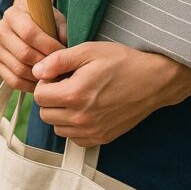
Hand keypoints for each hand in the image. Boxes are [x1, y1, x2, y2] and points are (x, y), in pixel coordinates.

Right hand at [0, 0, 67, 91]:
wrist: (25, 23)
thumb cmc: (43, 21)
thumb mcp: (53, 18)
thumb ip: (61, 29)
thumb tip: (63, 44)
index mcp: (13, 14)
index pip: (29, 33)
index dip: (48, 45)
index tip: (64, 53)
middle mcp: (0, 30)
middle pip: (24, 53)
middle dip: (45, 63)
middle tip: (59, 67)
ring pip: (19, 69)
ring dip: (38, 76)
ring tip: (53, 76)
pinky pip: (13, 81)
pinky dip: (29, 85)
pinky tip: (42, 82)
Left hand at [32, 41, 190, 145]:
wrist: (154, 81)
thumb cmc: (122, 62)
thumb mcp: (89, 51)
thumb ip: (58, 61)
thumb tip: (36, 71)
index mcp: (75, 94)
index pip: (39, 96)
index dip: (45, 83)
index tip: (58, 76)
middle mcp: (81, 118)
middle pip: (45, 114)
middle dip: (51, 99)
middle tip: (67, 85)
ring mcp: (92, 131)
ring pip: (58, 128)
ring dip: (61, 114)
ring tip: (78, 97)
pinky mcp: (102, 138)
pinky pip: (74, 138)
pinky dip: (74, 127)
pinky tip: (86, 110)